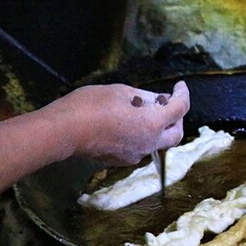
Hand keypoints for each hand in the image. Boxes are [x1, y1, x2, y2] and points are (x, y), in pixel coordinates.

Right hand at [45, 81, 190, 165]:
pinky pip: (140, 147)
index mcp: (153, 124)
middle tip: (168, 103)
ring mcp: (135, 155)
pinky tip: (129, 123)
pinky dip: (142, 135)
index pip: (180, 109)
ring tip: (145, 110)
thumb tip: (157, 100)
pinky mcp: (120, 160)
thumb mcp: (120, 92)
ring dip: (158, 128)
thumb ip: (144, 97)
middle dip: (177, 118)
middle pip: (176, 134)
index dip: (183, 94)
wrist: (63, 132)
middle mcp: (149, 143)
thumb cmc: (89, 106)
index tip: (180, 86)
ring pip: (157, 142)